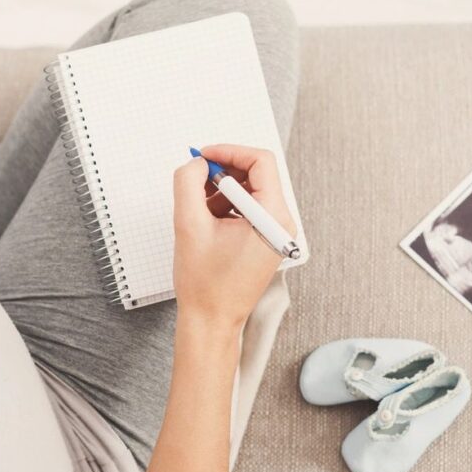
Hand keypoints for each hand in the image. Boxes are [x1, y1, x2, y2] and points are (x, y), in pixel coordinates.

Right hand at [172, 144, 296, 328]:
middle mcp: (282, 223)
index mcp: (273, 217)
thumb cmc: (205, 284)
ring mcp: (277, 233)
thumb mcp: (188, 224)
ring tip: (199, 210)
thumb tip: (196, 163)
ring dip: (222, 191)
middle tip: (196, 180)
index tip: (203, 157)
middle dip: (223, 173)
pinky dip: (227, 207)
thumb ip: (188, 182)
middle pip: (257, 174)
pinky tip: (208, 222)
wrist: (212, 320)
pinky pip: (250, 209)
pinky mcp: (268, 240)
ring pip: (251, 191)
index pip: (260, 162)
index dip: (229, 152)